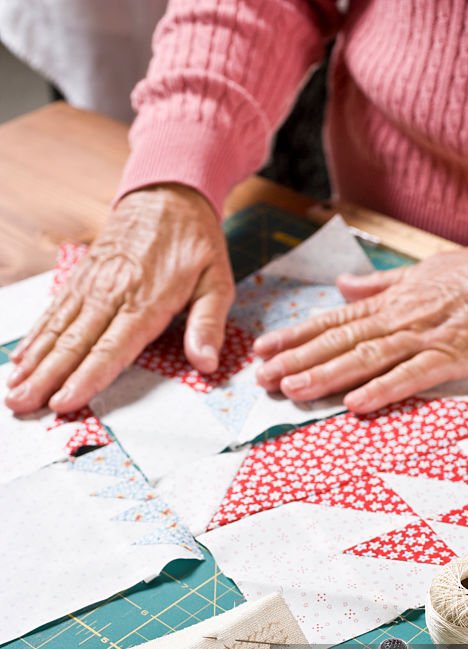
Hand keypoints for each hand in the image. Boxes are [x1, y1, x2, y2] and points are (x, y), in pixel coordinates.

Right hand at [5, 184, 233, 413]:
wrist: (167, 193)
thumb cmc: (194, 242)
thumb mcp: (217, 280)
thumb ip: (208, 324)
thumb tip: (207, 363)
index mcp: (146, 301)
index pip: (111, 348)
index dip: (86, 377)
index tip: (65, 402)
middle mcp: (111, 294)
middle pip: (73, 344)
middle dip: (46, 378)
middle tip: (21, 405)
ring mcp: (91, 285)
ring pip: (57, 330)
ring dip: (33, 363)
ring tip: (13, 390)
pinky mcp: (81, 278)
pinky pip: (54, 312)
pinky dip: (35, 337)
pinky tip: (21, 360)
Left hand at [253, 235, 467, 412]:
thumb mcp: (421, 271)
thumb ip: (379, 283)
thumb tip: (343, 287)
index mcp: (392, 301)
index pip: (334, 320)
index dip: (296, 335)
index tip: (264, 349)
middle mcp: (401, 318)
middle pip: (340, 341)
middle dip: (298, 360)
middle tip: (263, 378)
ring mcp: (426, 337)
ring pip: (366, 358)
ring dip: (327, 375)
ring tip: (293, 390)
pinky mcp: (453, 356)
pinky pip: (411, 376)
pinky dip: (383, 390)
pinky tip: (355, 403)